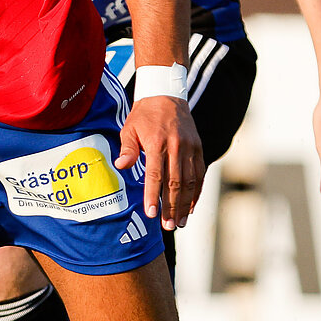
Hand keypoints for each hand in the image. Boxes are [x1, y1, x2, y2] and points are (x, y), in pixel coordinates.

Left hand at [116, 96, 203, 230]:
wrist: (167, 95)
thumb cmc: (143, 115)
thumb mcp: (129, 128)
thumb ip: (127, 149)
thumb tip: (120, 166)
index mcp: (157, 143)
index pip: (156, 175)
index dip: (154, 196)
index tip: (151, 214)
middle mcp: (177, 147)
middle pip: (175, 183)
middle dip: (171, 207)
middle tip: (167, 226)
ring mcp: (191, 148)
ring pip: (190, 181)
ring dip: (185, 204)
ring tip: (179, 222)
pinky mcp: (199, 148)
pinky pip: (200, 174)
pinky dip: (197, 192)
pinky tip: (191, 207)